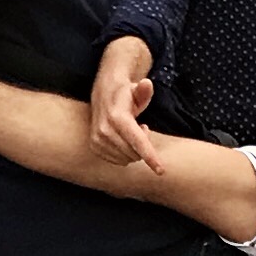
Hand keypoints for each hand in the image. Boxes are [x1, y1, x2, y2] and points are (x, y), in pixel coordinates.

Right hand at [88, 39, 165, 170]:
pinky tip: (123, 139)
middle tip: (142, 128)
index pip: (138, 142)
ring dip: (133, 150)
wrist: (103, 95)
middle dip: (143, 147)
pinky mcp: (94, 146)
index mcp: (117, 118)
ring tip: (131, 132)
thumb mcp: (137, 90)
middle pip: (134, 153)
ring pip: (126, 159)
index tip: (161, 171)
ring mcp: (97, 139)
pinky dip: (124, 153)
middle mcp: (104, 130)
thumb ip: (144, 90)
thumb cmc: (125, 94)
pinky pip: (117, 160)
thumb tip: (146, 84)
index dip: (151, 157)